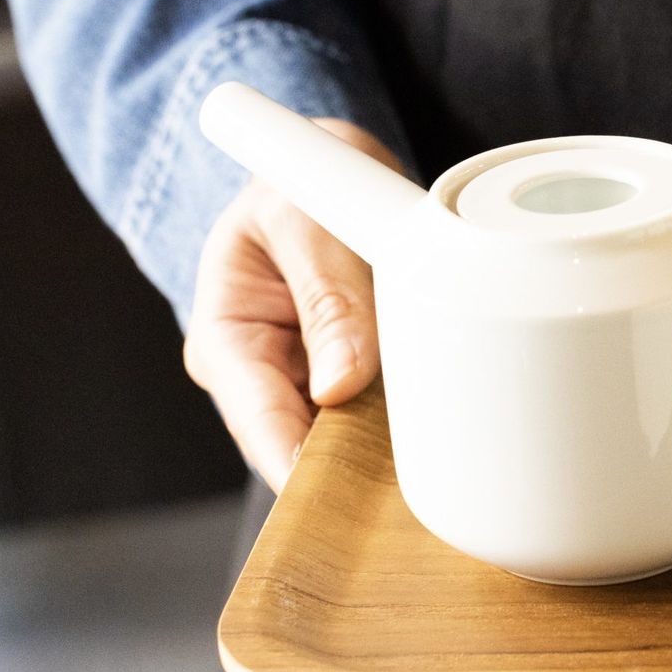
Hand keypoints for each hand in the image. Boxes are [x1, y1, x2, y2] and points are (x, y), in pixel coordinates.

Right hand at [184, 120, 403, 490]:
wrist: (322, 172)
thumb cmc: (295, 192)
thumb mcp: (304, 222)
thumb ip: (327, 295)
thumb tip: (340, 384)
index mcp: (226, 341)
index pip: (260, 422)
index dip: (301, 468)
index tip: (346, 500)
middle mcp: (260, 377)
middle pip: (305, 446)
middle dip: (354, 469)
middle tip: (415, 489)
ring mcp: (305, 383)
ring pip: (346, 440)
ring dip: (388, 450)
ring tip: (440, 462)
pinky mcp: (349, 382)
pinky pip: (375, 418)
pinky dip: (406, 425)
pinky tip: (445, 438)